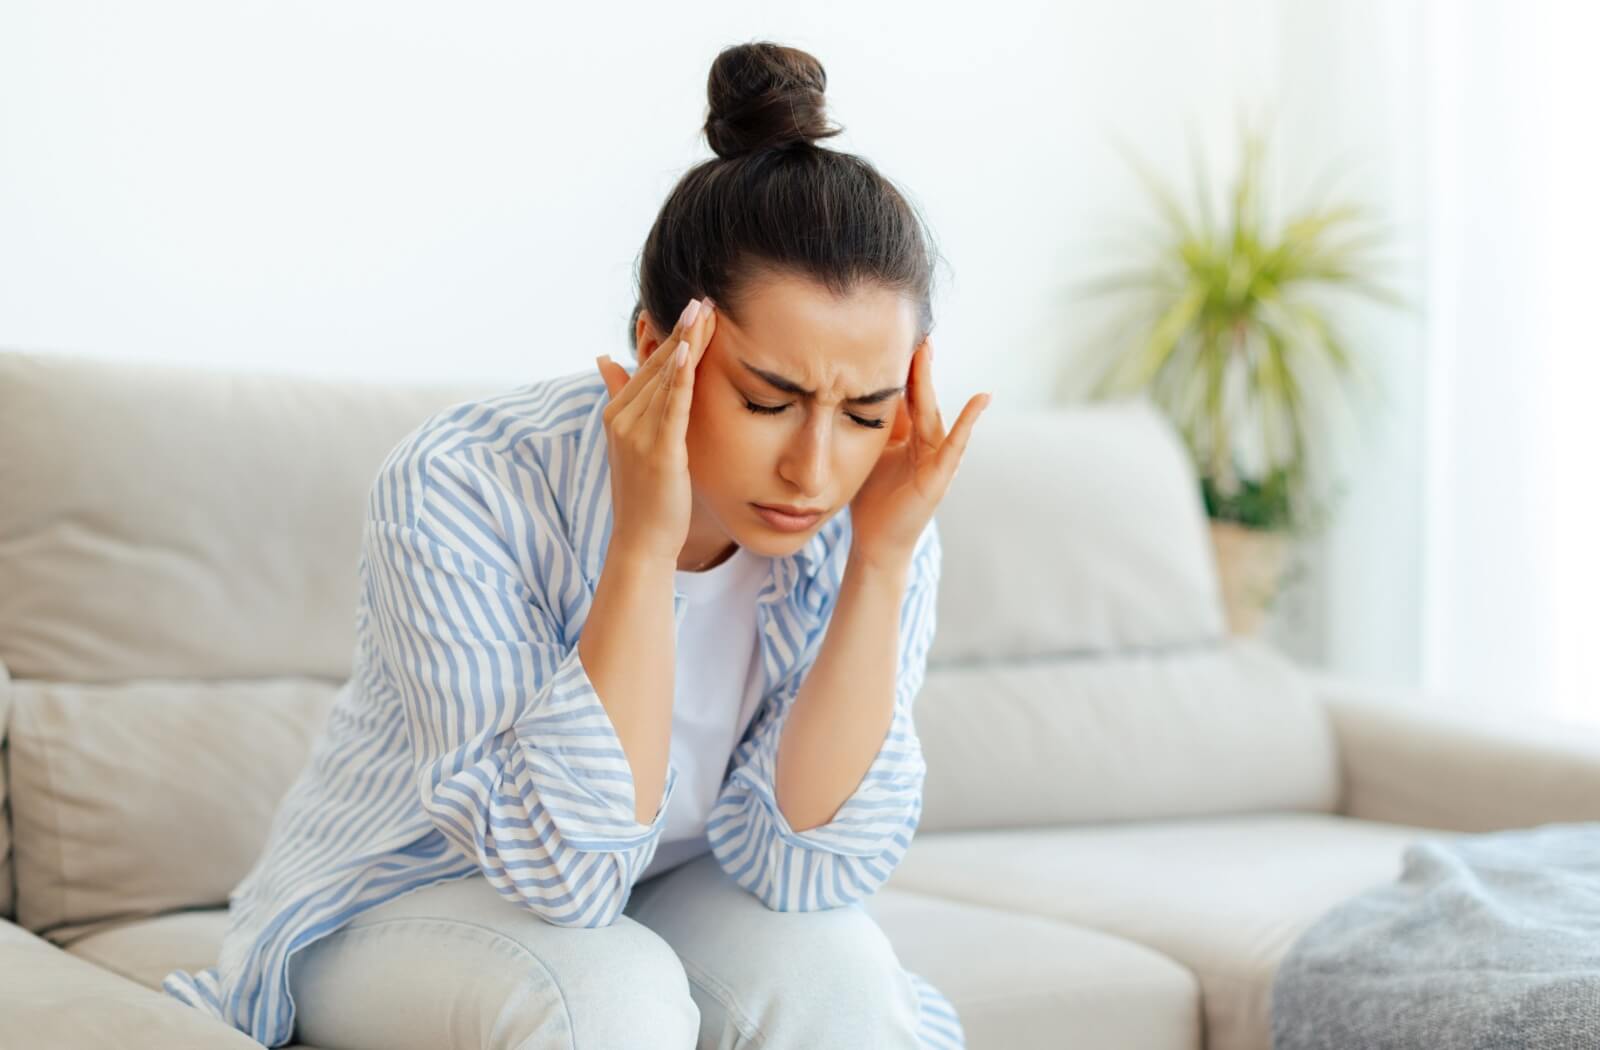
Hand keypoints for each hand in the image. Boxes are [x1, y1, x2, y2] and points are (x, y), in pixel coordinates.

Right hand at [594, 297, 716, 565]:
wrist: (642, 540)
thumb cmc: (644, 494)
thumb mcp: (631, 440)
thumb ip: (620, 397)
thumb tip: (604, 359)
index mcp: (617, 412)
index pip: (649, 366)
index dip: (673, 337)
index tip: (695, 308)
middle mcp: (622, 418)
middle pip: (657, 366)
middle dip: (682, 331)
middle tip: (705, 297)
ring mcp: (637, 434)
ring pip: (666, 379)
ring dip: (686, 343)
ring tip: (704, 311)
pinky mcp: (658, 450)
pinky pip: (671, 406)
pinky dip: (679, 376)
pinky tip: (688, 350)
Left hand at [849, 337, 990, 568]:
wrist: (876, 542)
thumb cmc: (872, 499)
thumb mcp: (867, 452)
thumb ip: (871, 424)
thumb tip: (855, 388)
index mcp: (907, 435)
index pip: (904, 393)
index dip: (898, 367)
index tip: (890, 333)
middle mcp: (925, 442)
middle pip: (918, 396)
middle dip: (915, 363)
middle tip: (912, 328)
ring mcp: (936, 458)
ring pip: (931, 411)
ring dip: (929, 380)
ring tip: (928, 348)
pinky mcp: (941, 476)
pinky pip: (955, 444)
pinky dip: (969, 421)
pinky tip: (981, 399)